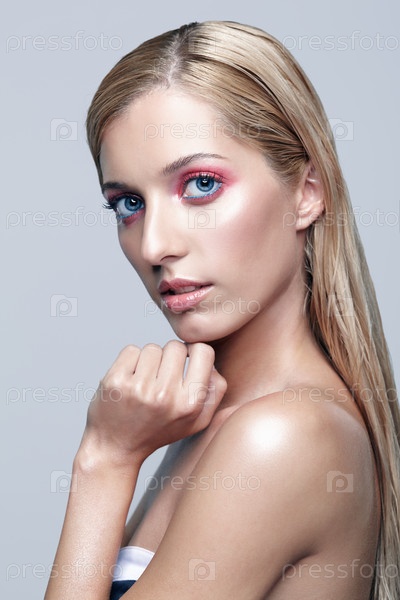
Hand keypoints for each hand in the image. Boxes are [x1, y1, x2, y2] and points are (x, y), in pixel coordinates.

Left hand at [82, 340, 226, 464]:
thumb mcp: (197, 421)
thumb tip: (212, 362)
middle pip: (176, 347)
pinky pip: (131, 350)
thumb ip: (215, 391)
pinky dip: (131, 360)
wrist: (116, 448)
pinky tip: (130, 380)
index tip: (186, 360)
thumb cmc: (159, 430)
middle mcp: (165, 396)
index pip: (203, 351)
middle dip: (170, 356)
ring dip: (150, 360)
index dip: (194, 351)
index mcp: (190, 404)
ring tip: (145, 381)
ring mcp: (138, 388)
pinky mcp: (115, 381)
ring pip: (152, 348)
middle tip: (162, 375)